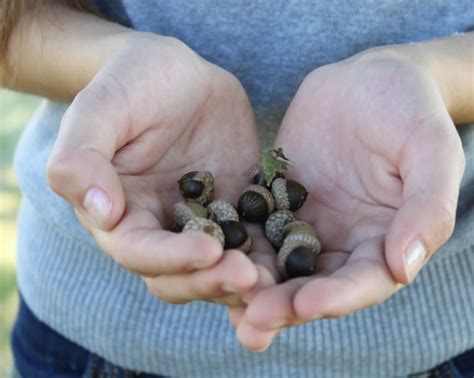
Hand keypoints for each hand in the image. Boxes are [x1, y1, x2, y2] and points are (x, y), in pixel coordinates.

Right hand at [47, 36, 267, 305]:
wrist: (178, 73)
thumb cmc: (131, 83)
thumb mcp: (101, 108)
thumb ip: (83, 157)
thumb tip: (101, 212)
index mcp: (121, 214)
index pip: (139, 252)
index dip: (172, 259)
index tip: (209, 251)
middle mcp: (160, 228)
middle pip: (182, 274)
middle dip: (213, 280)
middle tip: (251, 278)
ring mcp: (203, 221)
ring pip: (221, 265)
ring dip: (246, 279)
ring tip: (276, 278)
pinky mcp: (238, 210)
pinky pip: (256, 237)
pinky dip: (273, 253)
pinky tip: (299, 255)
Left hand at [232, 48, 464, 349]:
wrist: (365, 79)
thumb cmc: (409, 109)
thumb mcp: (430, 149)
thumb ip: (426, 207)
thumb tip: (403, 268)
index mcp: (383, 239)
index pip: (361, 281)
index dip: (336, 297)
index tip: (305, 304)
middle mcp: (341, 241)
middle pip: (312, 284)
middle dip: (283, 305)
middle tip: (251, 323)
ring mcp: (304, 222)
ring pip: (275, 263)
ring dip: (250, 285)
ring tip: (221, 301)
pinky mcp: (274, 201)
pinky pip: (251, 226)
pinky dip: (230, 244)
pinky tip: (204, 256)